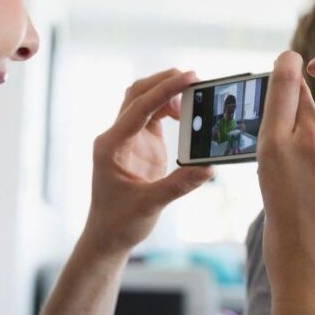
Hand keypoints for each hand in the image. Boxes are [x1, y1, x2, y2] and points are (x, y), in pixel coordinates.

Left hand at [82, 69, 212, 257]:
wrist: (107, 237)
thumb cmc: (119, 223)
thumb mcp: (150, 205)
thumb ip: (179, 184)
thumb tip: (208, 167)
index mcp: (111, 145)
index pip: (139, 107)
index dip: (165, 90)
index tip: (189, 78)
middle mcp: (116, 136)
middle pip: (138, 94)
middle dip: (165, 82)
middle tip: (195, 78)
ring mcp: (127, 139)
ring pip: (145, 101)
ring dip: (167, 93)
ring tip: (195, 95)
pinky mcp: (140, 146)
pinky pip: (154, 117)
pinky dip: (171, 110)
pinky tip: (188, 114)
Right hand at [257, 52, 314, 306]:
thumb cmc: (288, 244)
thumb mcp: (271, 188)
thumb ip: (282, 154)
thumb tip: (294, 130)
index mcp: (272, 148)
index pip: (282, 84)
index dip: (286, 65)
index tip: (288, 60)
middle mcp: (308, 142)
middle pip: (311, 87)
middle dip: (310, 72)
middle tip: (310, 68)